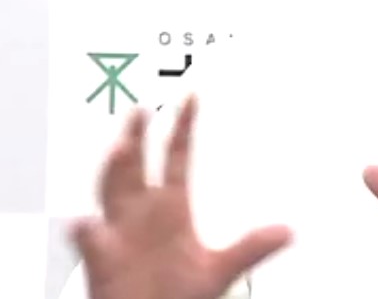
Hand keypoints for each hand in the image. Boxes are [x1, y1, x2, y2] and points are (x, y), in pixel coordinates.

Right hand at [71, 95, 293, 298]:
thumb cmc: (178, 295)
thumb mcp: (220, 271)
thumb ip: (250, 249)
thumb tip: (289, 232)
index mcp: (171, 208)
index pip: (176, 158)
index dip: (183, 128)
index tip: (191, 98)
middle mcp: (142, 213)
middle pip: (137, 164)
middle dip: (138, 137)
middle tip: (142, 110)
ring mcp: (119, 231)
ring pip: (111, 190)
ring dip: (114, 170)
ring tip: (120, 148)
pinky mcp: (101, 256)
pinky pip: (91, 238)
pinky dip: (88, 229)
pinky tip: (88, 221)